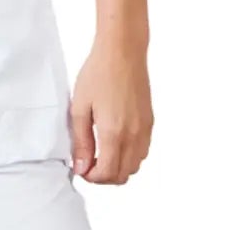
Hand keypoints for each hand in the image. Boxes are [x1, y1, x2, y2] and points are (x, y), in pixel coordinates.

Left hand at [68, 41, 153, 184]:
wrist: (123, 52)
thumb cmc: (98, 74)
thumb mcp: (80, 108)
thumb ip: (81, 142)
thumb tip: (81, 167)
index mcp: (114, 132)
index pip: (107, 173)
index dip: (92, 177)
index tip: (81, 168)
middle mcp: (134, 135)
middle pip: (123, 175)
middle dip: (104, 176)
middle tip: (89, 163)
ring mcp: (145, 129)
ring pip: (135, 166)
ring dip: (118, 167)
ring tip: (101, 153)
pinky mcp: (150, 122)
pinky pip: (143, 151)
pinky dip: (129, 156)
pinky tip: (115, 143)